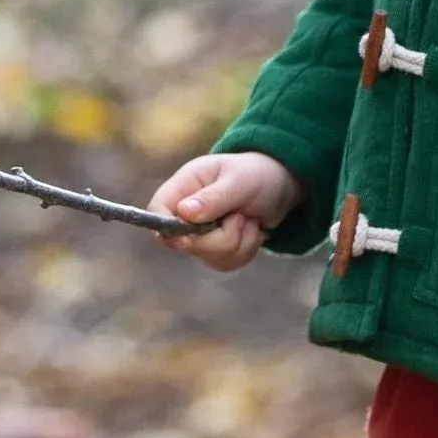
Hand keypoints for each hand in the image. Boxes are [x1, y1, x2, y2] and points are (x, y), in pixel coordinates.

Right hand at [148, 151, 304, 273]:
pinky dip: (246, 249)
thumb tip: (184, 212)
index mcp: (184, 186)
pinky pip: (226, 263)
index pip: (157, 211)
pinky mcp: (216, 250)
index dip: (169, 228)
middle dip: (222, 237)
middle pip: (184, 243)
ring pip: (209, 257)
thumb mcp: (239, 181)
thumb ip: (213, 197)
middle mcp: (186, 212)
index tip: (194, 234)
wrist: (280, 185)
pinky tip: (252, 231)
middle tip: (241, 217)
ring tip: (249, 220)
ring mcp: (200, 234)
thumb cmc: (256, 174)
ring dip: (239, 242)